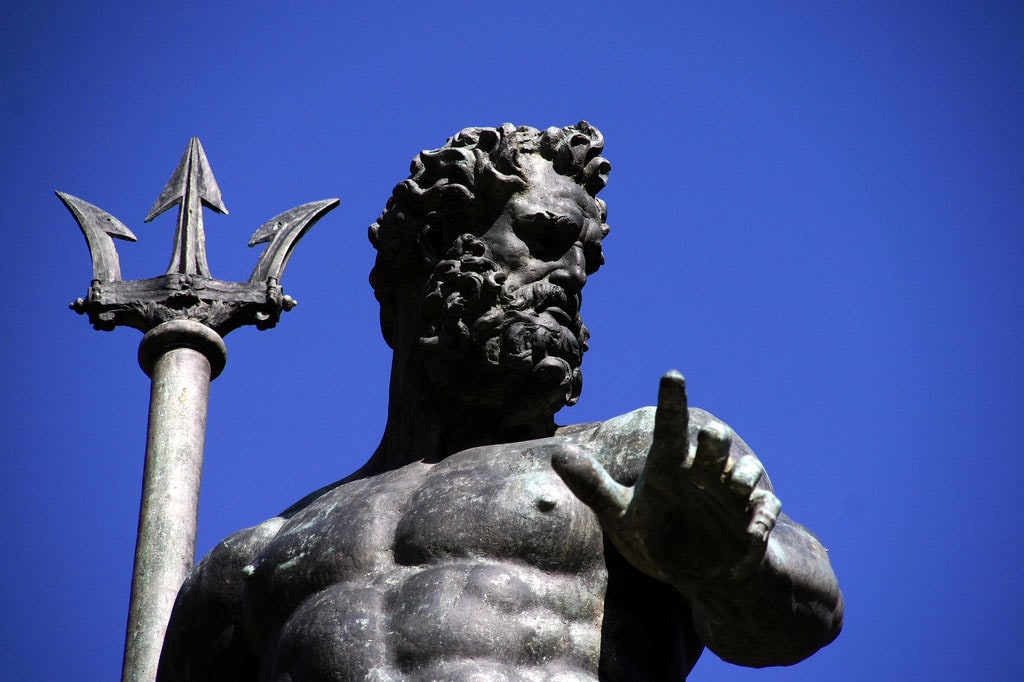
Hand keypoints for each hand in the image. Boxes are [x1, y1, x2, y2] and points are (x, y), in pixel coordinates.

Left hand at [552, 371, 780, 589]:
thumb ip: (592, 486)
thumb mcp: (621, 515)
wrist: (697, 572)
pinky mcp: (754, 520)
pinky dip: (760, 518)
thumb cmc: (657, 535)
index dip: (671, 402)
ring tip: (734, 487)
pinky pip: (765, 512)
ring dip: (742, 477)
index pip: (670, 428)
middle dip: (713, 442)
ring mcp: (733, 495)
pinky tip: (752, 531)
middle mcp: (704, 473)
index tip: (672, 375)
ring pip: (745, 473)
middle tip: (708, 435)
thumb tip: (558, 455)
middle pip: (712, 446)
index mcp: (671, 466)